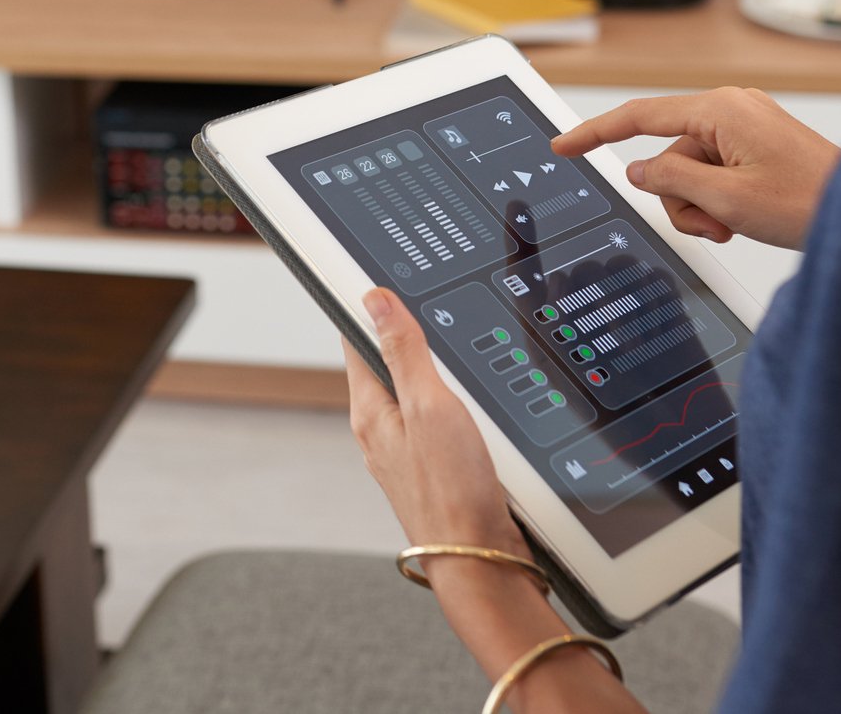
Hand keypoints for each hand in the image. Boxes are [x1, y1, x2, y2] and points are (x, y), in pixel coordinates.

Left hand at [346, 289, 526, 558]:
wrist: (482, 561)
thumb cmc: (452, 493)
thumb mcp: (429, 405)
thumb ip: (404, 349)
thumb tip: (375, 299)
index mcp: (370, 410)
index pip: (358, 340)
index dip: (370, 306)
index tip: (377, 279)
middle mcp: (383, 430)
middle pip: (388, 363)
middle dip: (407, 335)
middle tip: (425, 304)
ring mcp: (409, 450)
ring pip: (418, 391)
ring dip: (435, 370)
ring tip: (452, 347)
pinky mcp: (438, 467)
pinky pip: (441, 418)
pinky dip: (456, 402)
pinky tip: (475, 401)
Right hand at [551, 87, 840, 249]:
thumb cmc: (814, 202)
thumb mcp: (727, 200)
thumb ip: (671, 181)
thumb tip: (639, 172)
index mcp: (722, 110)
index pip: (640, 117)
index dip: (595, 133)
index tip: (564, 145)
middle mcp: (733, 108)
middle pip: (667, 156)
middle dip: (680, 198)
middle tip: (714, 225)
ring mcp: (747, 126)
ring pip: (689, 171)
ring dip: (702, 205)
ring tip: (735, 224)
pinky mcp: (757, 144)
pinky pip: (714, 171)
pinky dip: (719, 199)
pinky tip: (745, 216)